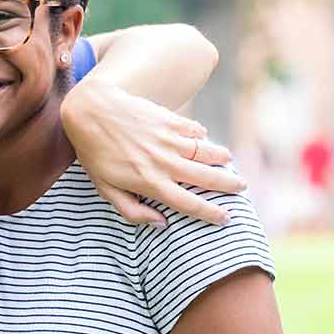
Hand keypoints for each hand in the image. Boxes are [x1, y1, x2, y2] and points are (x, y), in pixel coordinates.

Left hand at [61, 80, 242, 225]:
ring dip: (222, 158)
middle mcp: (164, 163)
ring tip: (229, 162)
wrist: (92, 109)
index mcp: (150, 183)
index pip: (188, 204)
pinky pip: (194, 130)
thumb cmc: (94, 152)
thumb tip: (161, 224)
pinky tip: (204, 139)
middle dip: (228, 184)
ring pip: (206, 152)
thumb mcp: (105, 188)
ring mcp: (169, 140)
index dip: (210, 213)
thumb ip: (132, 210)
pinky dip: (202, 136)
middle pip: (206, 178)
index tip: (225, 218)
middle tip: (241, 187)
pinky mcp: (169, 120)